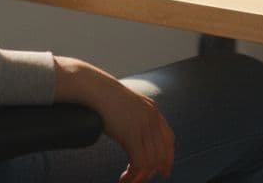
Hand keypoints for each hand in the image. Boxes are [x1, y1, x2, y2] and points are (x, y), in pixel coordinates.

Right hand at [53, 56, 173, 181]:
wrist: (93, 88)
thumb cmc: (102, 95)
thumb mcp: (124, 105)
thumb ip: (131, 116)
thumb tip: (127, 131)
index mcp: (152, 110)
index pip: (168, 138)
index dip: (168, 156)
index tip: (164, 169)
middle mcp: (152, 118)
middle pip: (162, 152)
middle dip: (154, 170)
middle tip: (140, 180)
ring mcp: (143, 127)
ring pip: (151, 161)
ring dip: (140, 176)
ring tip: (128, 180)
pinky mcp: (132, 135)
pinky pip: (140, 163)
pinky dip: (133, 175)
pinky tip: (125, 178)